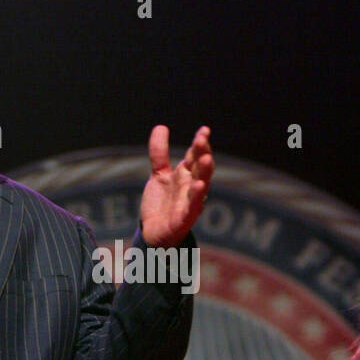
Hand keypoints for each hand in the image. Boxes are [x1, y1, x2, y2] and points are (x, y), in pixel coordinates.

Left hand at [139, 125, 213, 247]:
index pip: (195, 156)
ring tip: (207, 159)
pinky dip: (196, 198)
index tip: (204, 130)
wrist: (152, 232)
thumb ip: (159, 153)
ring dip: (205, 173)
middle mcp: (191, 187)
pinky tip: (199, 186)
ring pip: (201, 186)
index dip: (200, 143)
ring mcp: (189, 203)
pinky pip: (191, 208)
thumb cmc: (161, 203)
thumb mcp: (159, 174)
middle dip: (203, 154)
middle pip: (200, 168)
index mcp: (186, 175)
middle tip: (203, 139)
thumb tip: (161, 127)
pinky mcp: (183, 220)